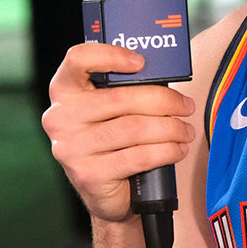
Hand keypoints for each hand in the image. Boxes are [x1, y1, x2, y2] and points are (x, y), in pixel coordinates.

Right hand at [41, 43, 196, 222]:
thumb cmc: (111, 140)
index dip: (111, 55)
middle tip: (186, 106)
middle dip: (163, 101)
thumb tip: (165, 75)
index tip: (141, 63)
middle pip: (120, 98)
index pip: (77, 59)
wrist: (104, 192)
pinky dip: (165, 151)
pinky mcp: (89, 175)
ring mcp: (71, 148)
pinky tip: (177, 149)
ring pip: (134, 128)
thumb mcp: (109, 110)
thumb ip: (125, 88)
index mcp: (64, 91)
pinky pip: (138, 156)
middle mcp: (60, 117)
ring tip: (185, 130)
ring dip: (170, 128)